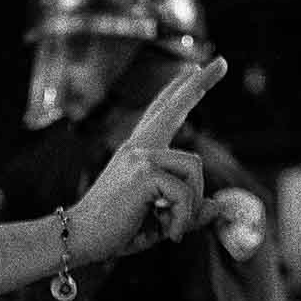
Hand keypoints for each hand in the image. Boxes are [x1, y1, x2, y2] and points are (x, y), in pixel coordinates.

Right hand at [69, 57, 227, 259]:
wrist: (78, 239)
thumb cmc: (114, 232)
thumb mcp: (160, 221)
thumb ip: (190, 212)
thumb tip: (220, 205)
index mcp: (137, 153)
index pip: (161, 113)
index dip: (179, 91)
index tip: (195, 68)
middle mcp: (138, 147)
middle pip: (173, 106)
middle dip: (200, 82)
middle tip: (222, 61)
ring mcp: (139, 155)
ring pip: (194, 168)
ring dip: (192, 205)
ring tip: (173, 228)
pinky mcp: (143, 171)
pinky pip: (185, 193)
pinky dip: (183, 219)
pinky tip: (169, 233)